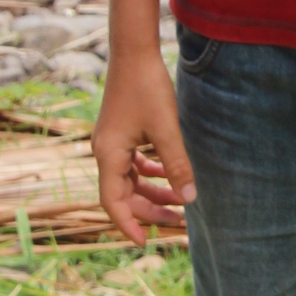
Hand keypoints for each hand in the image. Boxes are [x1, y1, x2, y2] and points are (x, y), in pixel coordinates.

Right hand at [92, 48, 197, 244]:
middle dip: (149, 211)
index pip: (112, 202)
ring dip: (152, 193)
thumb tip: (189, 200)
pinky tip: (169, 176)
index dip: (127, 225)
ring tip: (178, 203)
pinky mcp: (121, 132)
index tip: (144, 243)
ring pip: (130, 180)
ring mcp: (112, 142)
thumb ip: (177, 165)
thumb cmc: (147, 87)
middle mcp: (105, 151)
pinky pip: (133, 164)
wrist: (135, 52)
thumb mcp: (166, 129)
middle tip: (178, 223)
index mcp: (109, 154)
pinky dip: (150, 174)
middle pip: (123, 194)